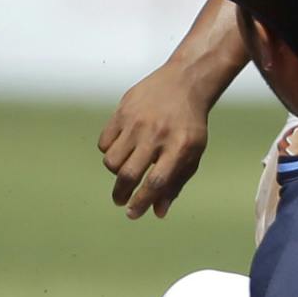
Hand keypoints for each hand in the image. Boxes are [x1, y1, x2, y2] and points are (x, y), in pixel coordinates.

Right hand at [100, 62, 214, 217]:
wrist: (185, 82)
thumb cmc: (190, 124)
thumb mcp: (193, 152)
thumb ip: (176, 182)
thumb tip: (157, 212)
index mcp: (180, 147)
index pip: (156, 182)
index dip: (142, 202)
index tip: (132, 214)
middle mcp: (157, 134)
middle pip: (129, 174)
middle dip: (121, 194)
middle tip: (121, 201)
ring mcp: (137, 121)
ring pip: (112, 160)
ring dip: (116, 172)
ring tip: (126, 169)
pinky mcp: (122, 111)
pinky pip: (104, 142)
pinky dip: (109, 151)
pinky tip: (121, 148)